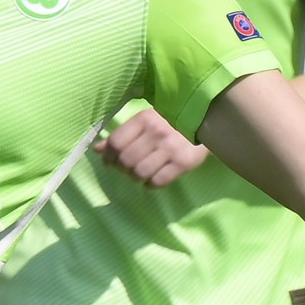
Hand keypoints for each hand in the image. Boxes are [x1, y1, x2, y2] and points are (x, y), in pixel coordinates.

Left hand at [93, 107, 208, 187]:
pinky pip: (158, 181)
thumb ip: (122, 135)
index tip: (109, 162)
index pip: (116, 143)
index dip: (108, 157)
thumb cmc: (170, 122)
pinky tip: (151, 180)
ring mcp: (171, 148)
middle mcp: (156, 133)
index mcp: (144, 119)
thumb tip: (96, 149)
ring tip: (139, 175)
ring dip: (135, 178)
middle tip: (126, 169)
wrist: (208, 122)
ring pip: (140, 172)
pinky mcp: (184, 162)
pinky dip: (150, 185)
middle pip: (126, 160)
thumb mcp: (145, 122)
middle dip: (122, 169)